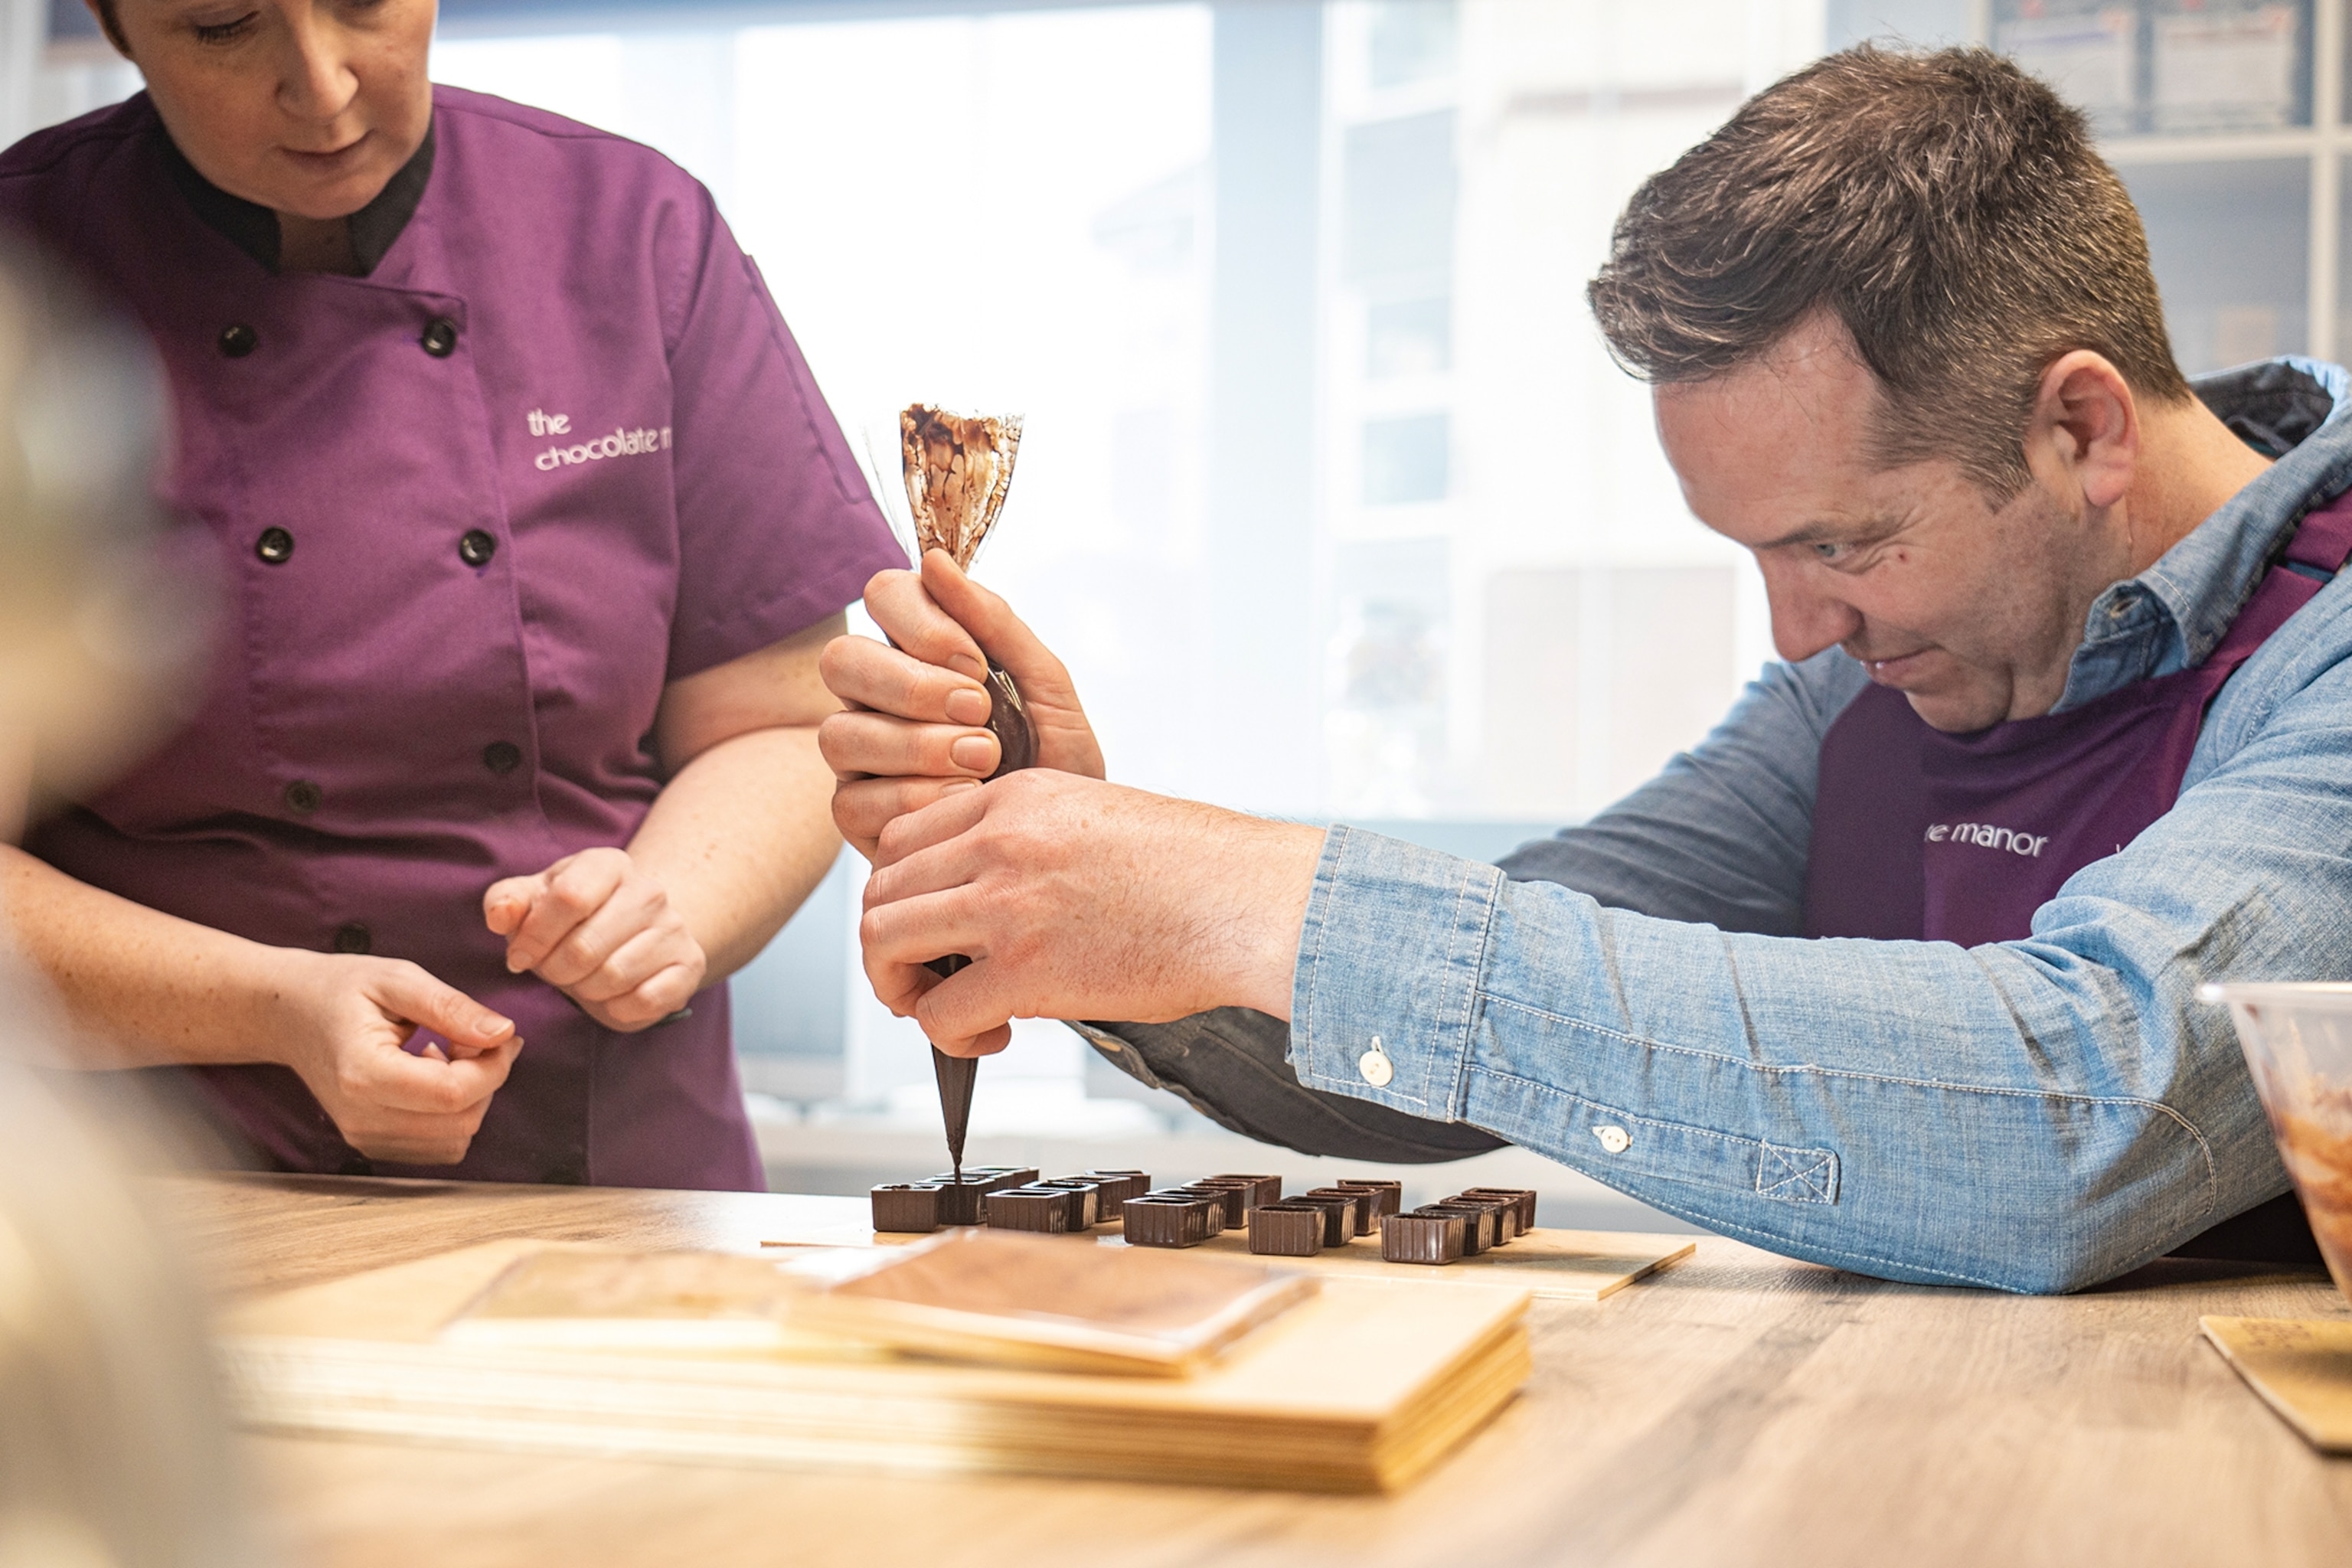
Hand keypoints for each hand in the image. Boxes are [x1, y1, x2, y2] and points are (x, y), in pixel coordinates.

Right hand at [267, 950, 522, 1164]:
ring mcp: (363, 1136)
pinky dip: (451, 1115)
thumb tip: (503, 1033)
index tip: (503, 1036)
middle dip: (487, 1082)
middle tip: (475, 1040)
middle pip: (460, 1123)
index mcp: (364, 1074)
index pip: (453, 1094)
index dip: (494, 1067)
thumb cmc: (340, 989)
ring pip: (454, 1141)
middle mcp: (361, 1117)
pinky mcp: (371, 1143)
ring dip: (471, 1100)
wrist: (288, 1014)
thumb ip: (453, 1008)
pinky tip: (432, 1076)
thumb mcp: (398, 980)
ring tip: (448, 1055)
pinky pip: (436, 1147)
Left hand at [483, 847, 706, 1030]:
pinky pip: (644, 1000)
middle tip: (552, 972)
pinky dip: (617, 1008)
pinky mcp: (689, 965)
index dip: (535, 937)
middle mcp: (649, 891)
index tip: (520, 957)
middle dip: (555, 970)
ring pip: (614, 976)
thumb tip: (501, 917)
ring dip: (585, 990)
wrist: (632, 933)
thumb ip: (506, 903)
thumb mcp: (533, 902)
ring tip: (581, 981)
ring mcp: (674, 928)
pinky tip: (611, 995)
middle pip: (586, 946)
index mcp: (608, 864)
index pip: (569, 897)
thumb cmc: (571, 919)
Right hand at [819, 550, 1104, 857]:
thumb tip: (934, 559)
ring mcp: (860, 758)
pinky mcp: (857, 817)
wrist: (1065, 849)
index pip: (883, 595)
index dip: (922, 624)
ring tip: (984, 760)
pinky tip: (962, 801)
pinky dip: (915, 798)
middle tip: (978, 713)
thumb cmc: (1057, 759)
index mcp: (917, 649)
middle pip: (842, 660)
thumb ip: (994, 622)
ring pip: (840, 733)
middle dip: (913, 686)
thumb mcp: (1046, 684)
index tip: (976, 664)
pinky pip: (853, 800)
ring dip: (917, 746)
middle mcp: (875, 697)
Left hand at [857, 770, 1324, 1054]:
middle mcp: (998, 842)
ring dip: (899, 987)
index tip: (931, 929)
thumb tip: (996, 902)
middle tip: (926, 980)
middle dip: (888, 946)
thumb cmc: (1200, 871)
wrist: (1253, 902)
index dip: (900, 893)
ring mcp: (1006, 904)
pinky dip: (948, 1036)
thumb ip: (1033, 844)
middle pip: (879, 890)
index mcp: (1015, 798)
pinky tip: (992, 1036)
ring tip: (944, 1009)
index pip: (900, 838)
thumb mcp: (1098, 818)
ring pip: (883, 942)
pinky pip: (938, 1013)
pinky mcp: (1025, 971)